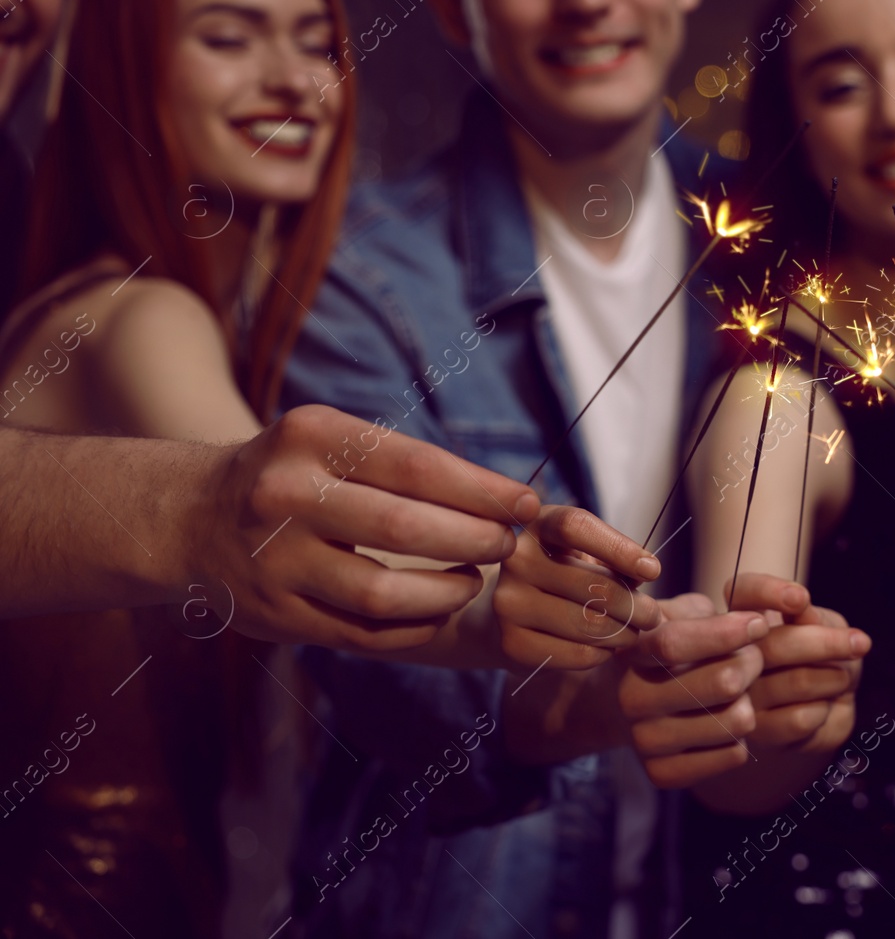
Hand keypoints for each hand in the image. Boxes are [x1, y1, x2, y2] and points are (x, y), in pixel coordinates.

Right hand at [203, 404, 541, 651]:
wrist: (188, 519)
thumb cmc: (291, 473)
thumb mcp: (332, 441)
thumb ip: (405, 465)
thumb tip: (505, 498)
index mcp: (311, 438)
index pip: (418, 467)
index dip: (484, 491)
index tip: (527, 504)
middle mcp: (286, 497)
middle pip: (405, 529)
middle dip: (474, 540)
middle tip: (508, 545)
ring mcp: (275, 562)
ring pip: (384, 594)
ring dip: (447, 593)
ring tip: (475, 580)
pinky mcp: (274, 616)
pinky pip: (363, 634)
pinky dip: (415, 628)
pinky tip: (439, 611)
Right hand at [493, 507, 664, 669]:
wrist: (513, 615)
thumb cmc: (565, 575)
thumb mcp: (587, 554)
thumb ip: (615, 559)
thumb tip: (646, 572)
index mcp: (539, 525)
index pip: (576, 527)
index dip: (619, 548)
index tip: (653, 570)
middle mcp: (517, 560)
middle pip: (592, 584)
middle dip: (635, 605)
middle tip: (652, 616)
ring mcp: (509, 603)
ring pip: (587, 624)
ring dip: (624, 633)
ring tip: (632, 632)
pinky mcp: (512, 643)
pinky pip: (576, 653)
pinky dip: (602, 653)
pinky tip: (605, 647)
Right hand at [619, 593, 770, 788]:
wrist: (623, 704)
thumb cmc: (667, 649)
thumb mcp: (677, 615)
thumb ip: (707, 613)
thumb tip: (754, 623)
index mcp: (632, 652)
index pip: (676, 644)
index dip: (726, 632)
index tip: (759, 623)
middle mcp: (632, 699)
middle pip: (722, 683)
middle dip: (752, 662)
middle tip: (753, 656)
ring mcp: (645, 740)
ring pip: (736, 721)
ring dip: (751, 701)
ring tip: (740, 691)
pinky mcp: (663, 774)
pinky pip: (734, 754)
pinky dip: (741, 736)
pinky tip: (724, 720)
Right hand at [731, 575, 868, 752]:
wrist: (825, 713)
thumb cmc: (824, 660)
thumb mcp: (827, 627)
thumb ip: (814, 618)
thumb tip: (802, 611)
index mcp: (745, 618)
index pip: (742, 592)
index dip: (767, 592)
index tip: (801, 599)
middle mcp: (732, 656)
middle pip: (774, 643)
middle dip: (825, 643)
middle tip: (860, 643)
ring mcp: (740, 697)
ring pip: (795, 681)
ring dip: (832, 679)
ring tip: (839, 679)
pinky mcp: (756, 734)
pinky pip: (799, 718)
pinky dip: (824, 711)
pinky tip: (820, 709)